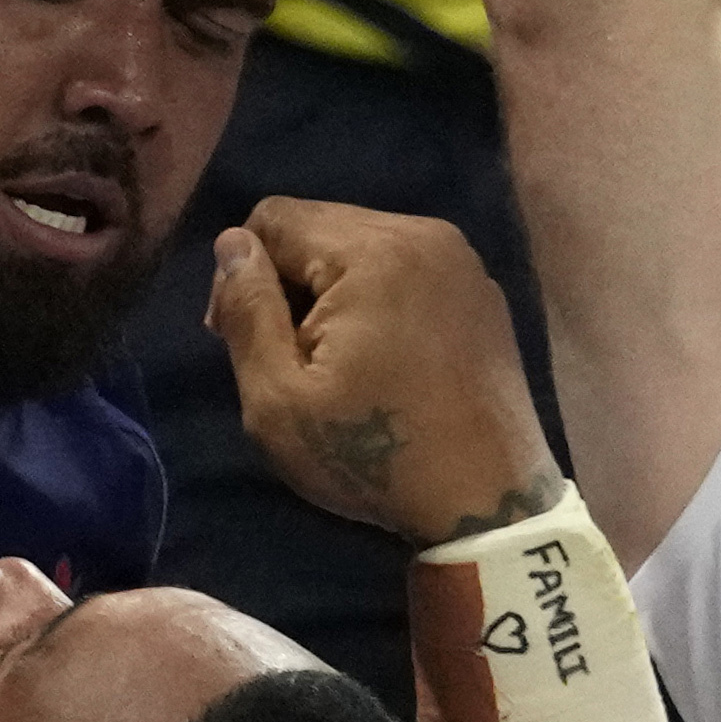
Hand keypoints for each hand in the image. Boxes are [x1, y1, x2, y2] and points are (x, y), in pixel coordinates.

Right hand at [205, 198, 559, 541]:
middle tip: (289, 358)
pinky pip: (408, 268)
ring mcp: (462, 261)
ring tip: (337, 361)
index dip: (242, 274)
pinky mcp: (483, 293)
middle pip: (321, 225)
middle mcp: (424, 234)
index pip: (274, 219)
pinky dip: (381, 298)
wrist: (489, 502)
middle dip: (290, 280)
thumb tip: (232, 244)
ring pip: (364, 245)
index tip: (243, 340)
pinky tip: (384, 358)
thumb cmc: (374, 457)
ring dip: (334, 291)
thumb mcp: (279, 400)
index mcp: (372, 252)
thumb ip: (247, 311)